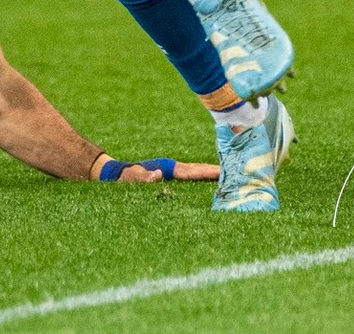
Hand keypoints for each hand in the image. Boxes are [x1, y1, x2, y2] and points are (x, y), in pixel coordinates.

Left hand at [98, 157, 219, 181]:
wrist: (117, 174)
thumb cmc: (124, 177)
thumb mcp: (130, 178)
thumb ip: (141, 176)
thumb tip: (157, 175)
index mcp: (168, 167)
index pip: (192, 171)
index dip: (207, 172)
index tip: (223, 172)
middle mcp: (173, 168)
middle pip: (198, 170)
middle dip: (215, 172)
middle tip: (236, 173)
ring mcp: (173, 172)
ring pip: (196, 173)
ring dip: (210, 176)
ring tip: (230, 178)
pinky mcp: (171, 177)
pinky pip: (190, 179)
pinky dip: (202, 180)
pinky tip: (211, 186)